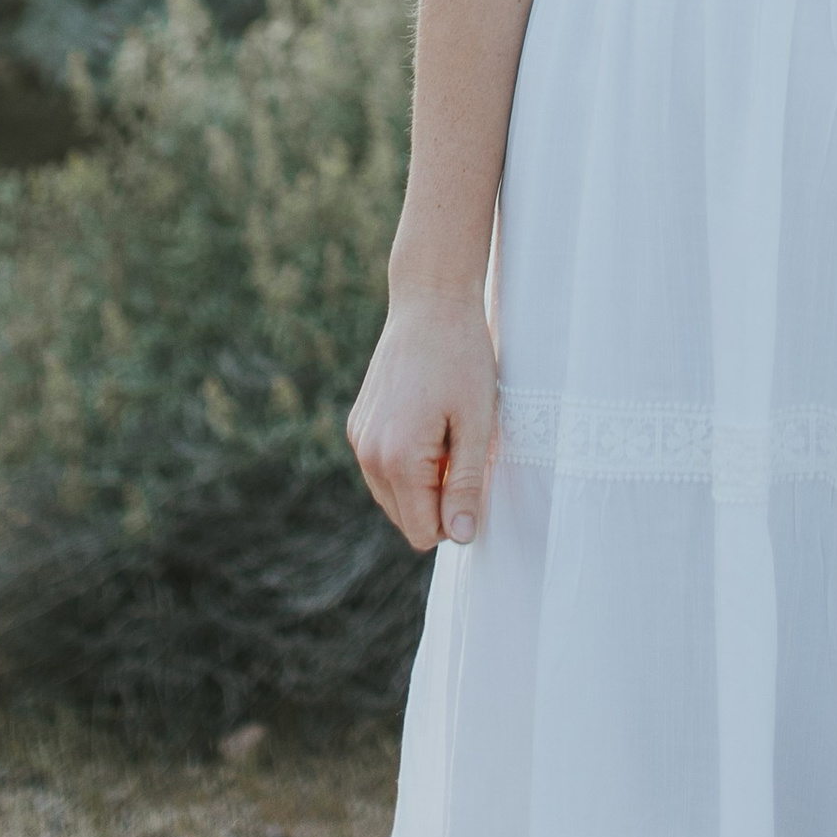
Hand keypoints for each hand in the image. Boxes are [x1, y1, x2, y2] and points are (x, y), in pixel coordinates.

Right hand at [346, 288, 498, 554]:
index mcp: (398, 459)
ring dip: (422, 481)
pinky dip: (406, 461)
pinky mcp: (358, 424)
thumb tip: (462, 535)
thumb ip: (467, 484)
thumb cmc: (462, 357)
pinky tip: (427, 421)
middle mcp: (368, 454)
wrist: (430, 300)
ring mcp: (358, 438)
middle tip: (461, 449)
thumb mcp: (478, 423)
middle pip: (405, 519)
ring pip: (392, 497)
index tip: (473, 476)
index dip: (455, 517)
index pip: (424, 532)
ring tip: (446, 433)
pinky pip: (382, 469)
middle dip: (437, 500)